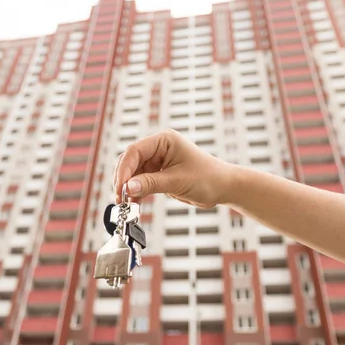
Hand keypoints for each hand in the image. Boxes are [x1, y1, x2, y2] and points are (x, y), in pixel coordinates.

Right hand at [113, 129, 234, 207]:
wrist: (223, 188)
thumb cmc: (208, 178)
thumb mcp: (177, 181)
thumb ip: (151, 183)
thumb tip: (128, 188)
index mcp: (164, 140)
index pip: (135, 151)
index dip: (124, 169)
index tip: (121, 187)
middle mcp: (159, 148)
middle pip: (131, 161)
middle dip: (124, 179)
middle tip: (120, 197)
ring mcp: (158, 161)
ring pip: (133, 173)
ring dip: (129, 187)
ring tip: (126, 203)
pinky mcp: (159, 174)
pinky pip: (141, 182)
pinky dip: (136, 192)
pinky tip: (134, 202)